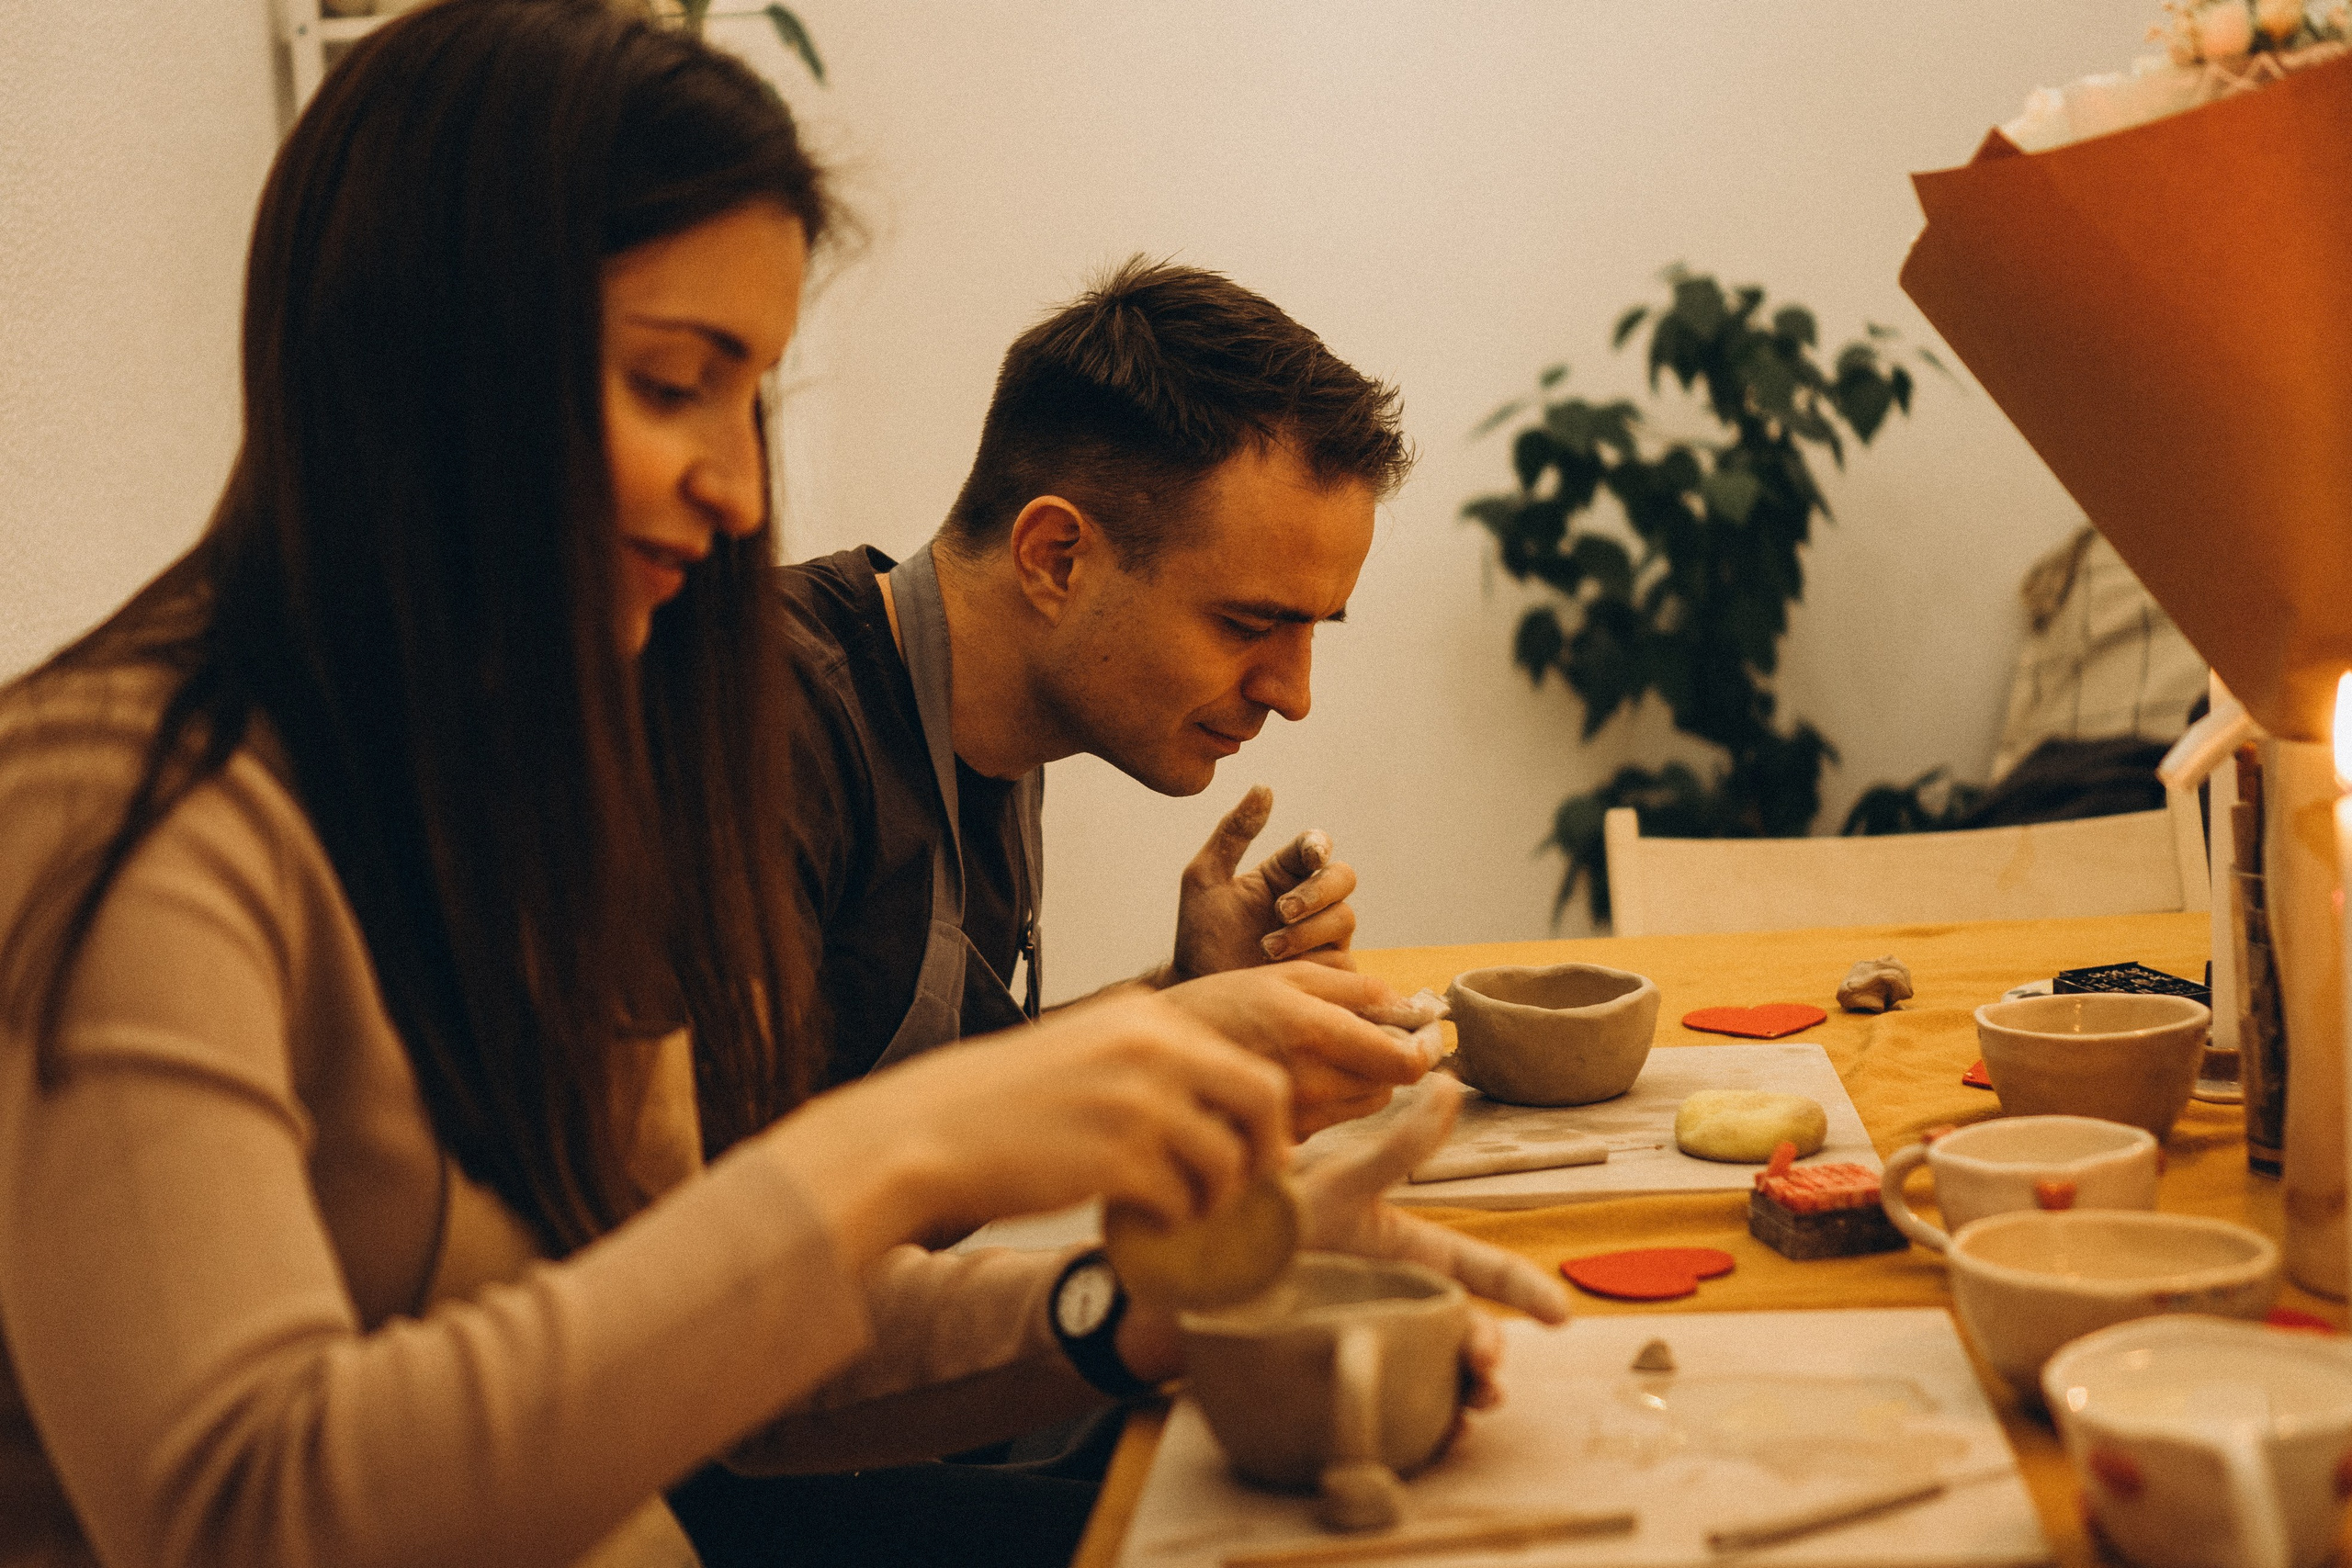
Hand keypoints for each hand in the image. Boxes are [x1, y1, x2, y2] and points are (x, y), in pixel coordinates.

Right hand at [765, 993, 1292, 1263]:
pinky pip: (1180, 1201)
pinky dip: (1170, 1220)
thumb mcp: (1086, 1049)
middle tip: (1241, 1189)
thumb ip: (1151, 1063)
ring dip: (1212, 1197)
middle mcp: (1151, 1049)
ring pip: (1226, 1161)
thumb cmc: (1003, 1099)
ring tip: (1178, 1208)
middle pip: (1263, 1100)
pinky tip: (1140, 1219)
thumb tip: (1222, 1105)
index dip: (1264, 1117)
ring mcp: (1135, 1103)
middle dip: (1262, 1154)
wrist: (926, 1132)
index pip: (1249, 1063)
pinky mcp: (1114, 1159)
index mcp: (1145, 1018)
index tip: (1256, 1151)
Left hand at [1116, 1081, 1553, 1394]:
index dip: (1521, 1290)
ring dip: (1466, 1394)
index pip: (1475, 1267)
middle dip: (1490, 1355)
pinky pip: (1389, 1407)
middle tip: (1489, 1372)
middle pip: (1462, 1331)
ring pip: (1435, 1372)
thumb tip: (1451, 1085)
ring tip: (1472, 1406)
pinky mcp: (1334, 1374)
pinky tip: (1435, 1439)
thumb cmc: (1260, 1214)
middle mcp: (1389, 1295)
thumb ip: (1396, 1147)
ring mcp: (1364, 1335)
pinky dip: (1423, 1428)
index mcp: (1399, 1249)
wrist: (1184, 1268)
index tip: (1562, 1317)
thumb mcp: (1334, 1184)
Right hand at [1160, 965, 1442, 1135]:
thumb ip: (1355, 988)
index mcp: (1312, 1032)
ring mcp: (1293, 1118)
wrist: (1149, 1058)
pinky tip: (1302, 1075)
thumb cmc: (1217, 1004)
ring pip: (1363, 1107)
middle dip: (1392, 1059)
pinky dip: (1332, 1100)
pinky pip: (1331, 1122)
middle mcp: (1307, 1082)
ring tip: (1330, 1052)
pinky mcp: (1279, 1142)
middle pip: (1388, 1086)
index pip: (1404, 1062)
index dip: (1427, 1047)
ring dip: (1363, 1080)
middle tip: (1374, 1033)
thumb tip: (1412, 1005)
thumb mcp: (1285, 976)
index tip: (1427, 1032)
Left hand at [1167, 786, 1357, 980]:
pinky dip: (1315, 960)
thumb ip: (1233, 833)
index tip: (1309, 855)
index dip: (1318, 846)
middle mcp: (1310, 902)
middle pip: (1344, 877)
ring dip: (1308, 930)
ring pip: (1345, 918)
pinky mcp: (1328, 973)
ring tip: (1267, 947)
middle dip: (1318, 891)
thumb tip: (1264, 788)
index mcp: (1282, 873)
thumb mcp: (1205, 878)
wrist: (1198, 989)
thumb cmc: (1200, 935)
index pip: (1315, 847)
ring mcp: (1322, 938)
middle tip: (1282, 910)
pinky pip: (1344, 960)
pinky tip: (1281, 969)